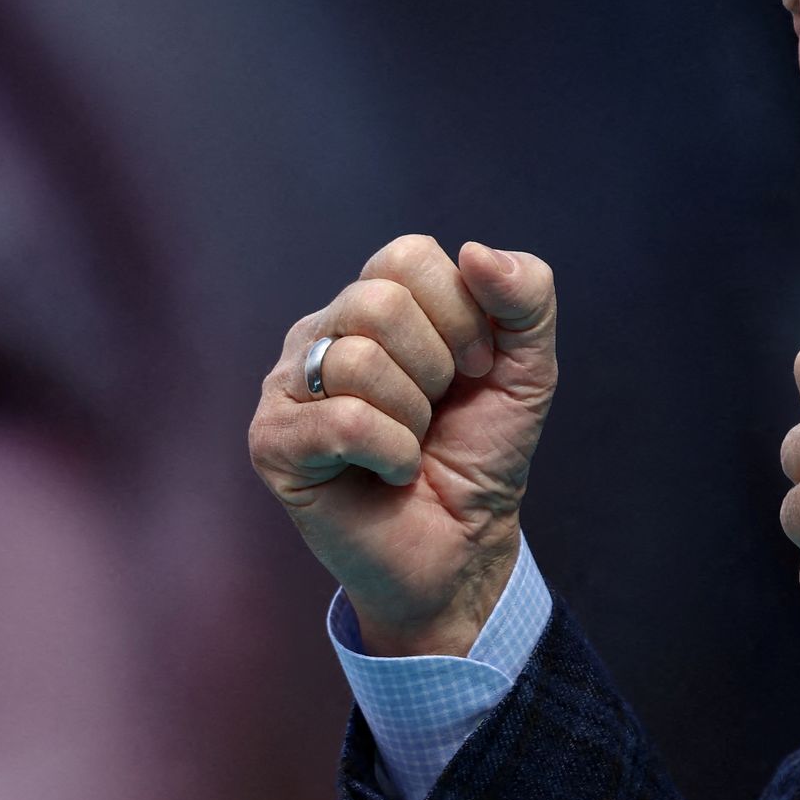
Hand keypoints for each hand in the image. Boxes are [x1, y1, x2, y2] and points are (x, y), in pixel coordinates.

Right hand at [248, 236, 556, 657]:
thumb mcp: (527, 369)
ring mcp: (286, 386)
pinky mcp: (272, 443)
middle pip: (378, 303)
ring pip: (357, 362)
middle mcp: (318, 333)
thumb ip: (526, 298)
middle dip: (436, 368)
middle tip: (438, 412)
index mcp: (370, 302)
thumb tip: (476, 251)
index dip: (460, 315)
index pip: (407, 257)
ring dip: (413, 418)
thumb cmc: (481, 454)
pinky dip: (392, 454)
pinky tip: (391, 473)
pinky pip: (344, 421)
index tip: (474, 370)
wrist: (463, 548)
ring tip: (411, 445)